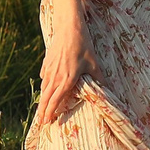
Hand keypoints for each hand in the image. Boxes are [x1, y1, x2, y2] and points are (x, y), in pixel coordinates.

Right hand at [37, 0, 96, 123]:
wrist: (69, 27)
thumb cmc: (83, 45)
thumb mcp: (94, 62)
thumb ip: (99, 77)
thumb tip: (108, 89)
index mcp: (67, 79)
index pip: (57, 100)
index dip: (52, 112)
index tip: (48, 122)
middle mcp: (55, 76)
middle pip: (47, 98)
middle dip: (43, 111)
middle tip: (41, 123)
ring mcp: (49, 69)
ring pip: (44, 88)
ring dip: (42, 99)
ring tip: (41, 109)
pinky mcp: (47, 61)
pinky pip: (44, 77)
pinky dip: (44, 84)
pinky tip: (45, 86)